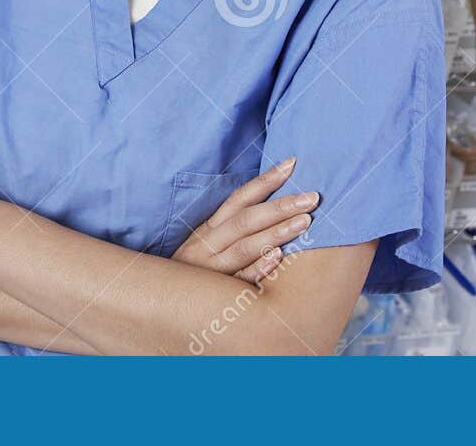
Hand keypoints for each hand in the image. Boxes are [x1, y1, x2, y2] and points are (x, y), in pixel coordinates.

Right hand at [173, 157, 318, 284]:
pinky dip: (258, 268)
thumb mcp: (207, 245)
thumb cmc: (196, 274)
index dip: (266, 180)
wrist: (163, 312)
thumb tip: (274, 203)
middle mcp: (207, 246)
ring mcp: (210, 272)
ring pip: (244, 247)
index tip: (292, 164)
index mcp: (208, 230)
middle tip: (312, 197)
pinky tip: (278, 257)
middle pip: (246, 220)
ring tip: (305, 222)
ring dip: (276, 233)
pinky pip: (239, 281)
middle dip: (281, 206)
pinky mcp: (215, 298)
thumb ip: (234, 227)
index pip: (239, 199)